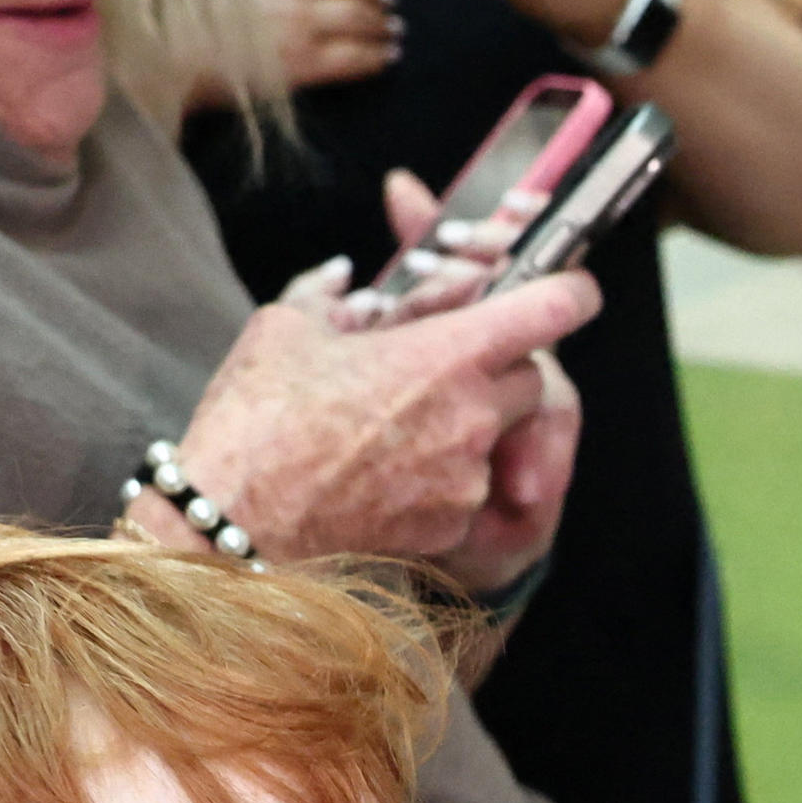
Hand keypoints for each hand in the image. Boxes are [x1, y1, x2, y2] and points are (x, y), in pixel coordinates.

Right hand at [172, 262, 594, 567]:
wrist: (233, 525)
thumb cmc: (258, 419)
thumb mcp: (286, 328)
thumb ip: (329, 294)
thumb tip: (341, 276)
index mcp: (449, 355)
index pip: (554, 309)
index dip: (568, 292)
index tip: (563, 289)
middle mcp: (475, 417)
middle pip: (532, 378)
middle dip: (497, 367)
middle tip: (437, 365)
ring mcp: (467, 477)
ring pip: (497, 436)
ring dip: (465, 423)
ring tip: (393, 423)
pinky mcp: (452, 526)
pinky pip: (468, 487)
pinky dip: (440, 475)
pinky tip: (382, 472)